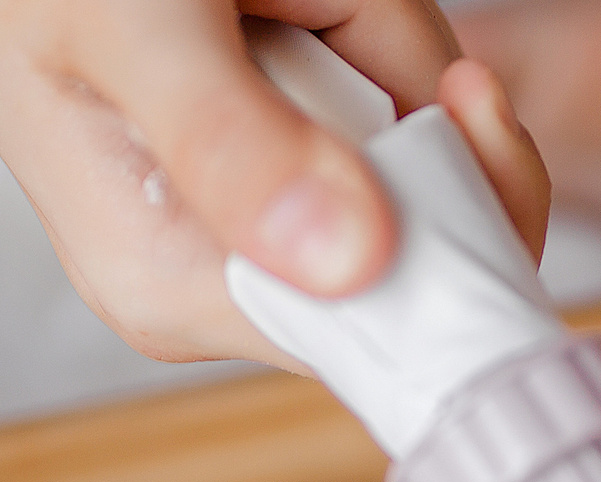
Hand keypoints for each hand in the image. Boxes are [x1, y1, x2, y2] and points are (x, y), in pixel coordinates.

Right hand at [0, 0, 553, 366]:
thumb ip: (231, 145)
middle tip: (309, 4)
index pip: (390, 331)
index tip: (472, 115)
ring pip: (415, 140)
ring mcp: (263, 206)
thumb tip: (355, 263)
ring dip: (375, 32)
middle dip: (405, 97)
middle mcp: (231, 269)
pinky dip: (361, 17)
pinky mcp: (284, 142)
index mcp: (181, 290)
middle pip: (424, 229)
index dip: (462, 237)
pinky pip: (384, 87)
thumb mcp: (128, 33)